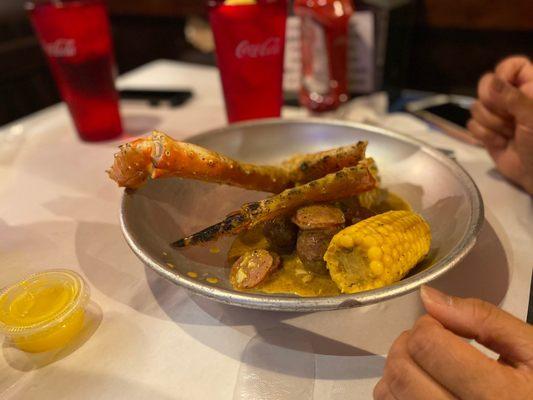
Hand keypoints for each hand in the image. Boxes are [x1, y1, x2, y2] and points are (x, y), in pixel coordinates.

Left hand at [374, 286, 532, 399]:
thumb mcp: (532, 349)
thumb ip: (484, 318)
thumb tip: (428, 297)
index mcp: (499, 397)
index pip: (428, 346)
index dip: (427, 326)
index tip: (440, 327)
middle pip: (403, 372)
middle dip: (407, 344)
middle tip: (429, 341)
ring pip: (392, 394)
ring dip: (398, 367)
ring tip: (425, 362)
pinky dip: (395, 392)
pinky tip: (419, 384)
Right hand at [468, 56, 532, 193]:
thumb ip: (511, 97)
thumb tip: (489, 79)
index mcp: (530, 87)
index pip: (512, 65)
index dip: (503, 74)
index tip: (502, 89)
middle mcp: (512, 98)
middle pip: (486, 85)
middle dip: (493, 105)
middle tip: (508, 118)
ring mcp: (497, 116)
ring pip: (476, 108)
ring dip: (491, 125)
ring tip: (509, 135)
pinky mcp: (486, 132)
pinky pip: (472, 125)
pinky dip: (485, 136)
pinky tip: (500, 143)